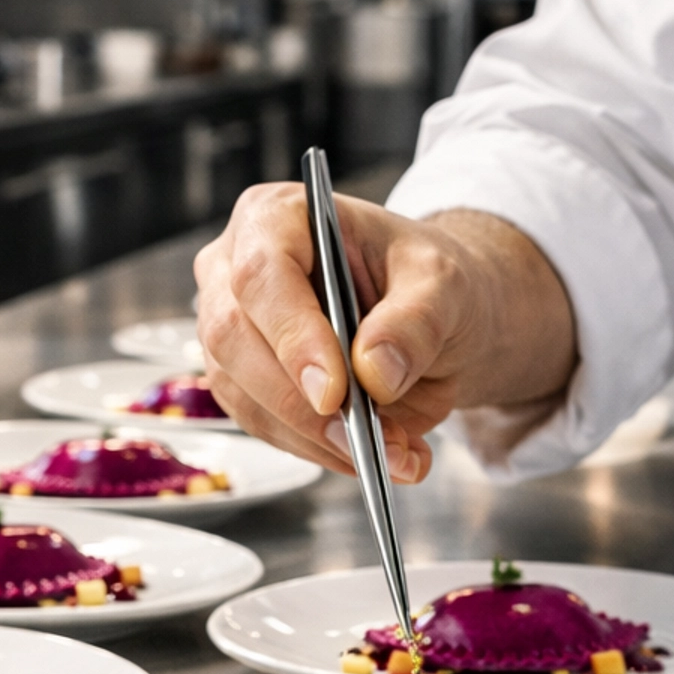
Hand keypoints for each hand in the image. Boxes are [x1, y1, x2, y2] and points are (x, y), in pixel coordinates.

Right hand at [193, 185, 576, 480]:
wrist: (427, 314)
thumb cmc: (424, 280)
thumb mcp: (444, 283)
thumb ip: (415, 320)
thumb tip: (375, 373)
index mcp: (276, 218)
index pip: (262, 275)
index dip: (292, 336)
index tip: (334, 392)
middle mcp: (234, 269)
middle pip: (234, 340)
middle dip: (302, 403)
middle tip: (366, 441)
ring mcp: (229, 329)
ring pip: (244, 395)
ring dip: (316, 438)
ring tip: (392, 453)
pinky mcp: (241, 382)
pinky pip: (263, 427)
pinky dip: (318, 451)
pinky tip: (370, 455)